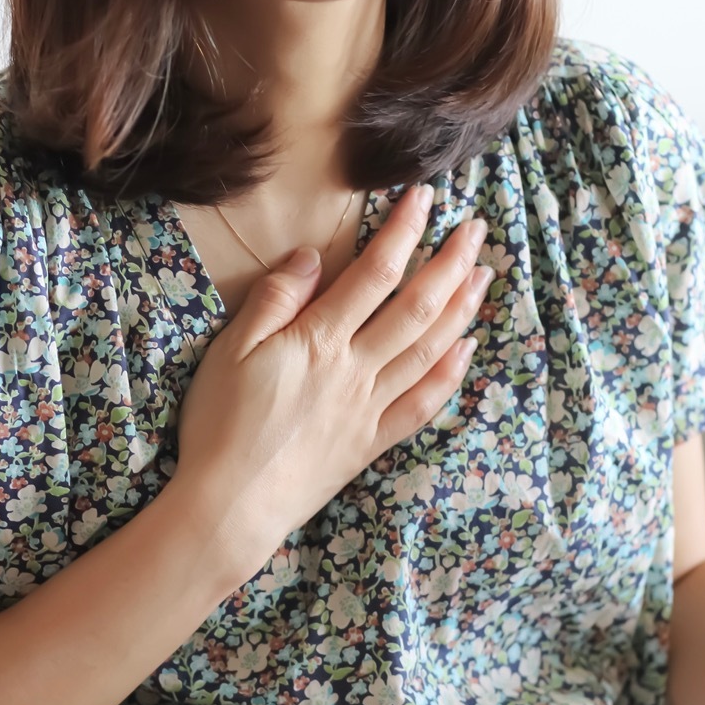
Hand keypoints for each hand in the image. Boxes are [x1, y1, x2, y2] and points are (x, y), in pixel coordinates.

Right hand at [169, 183, 494, 578]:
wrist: (231, 506)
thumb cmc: (220, 424)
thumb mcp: (230, 351)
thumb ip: (274, 301)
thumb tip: (311, 257)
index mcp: (318, 342)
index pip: (374, 274)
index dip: (404, 231)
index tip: (426, 198)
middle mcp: (356, 370)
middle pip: (418, 308)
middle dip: (451, 263)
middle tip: (476, 229)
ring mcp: (370, 408)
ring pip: (430, 350)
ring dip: (463, 309)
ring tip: (484, 275)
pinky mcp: (372, 443)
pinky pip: (422, 404)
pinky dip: (449, 375)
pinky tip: (465, 350)